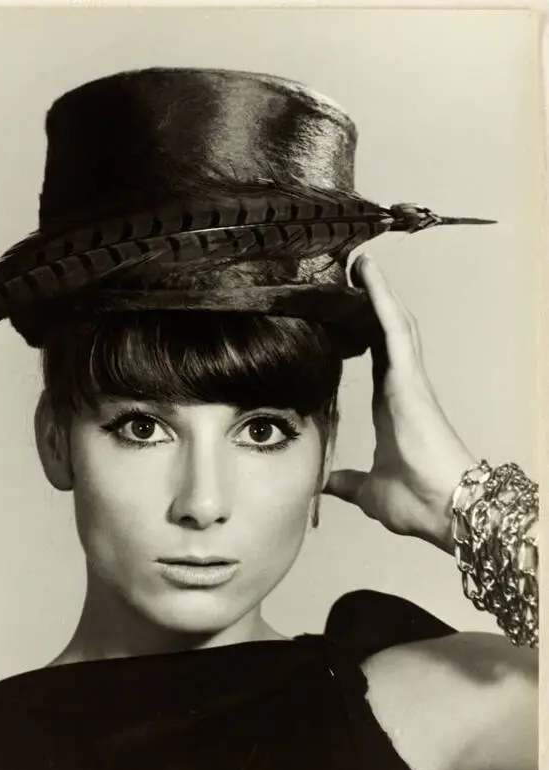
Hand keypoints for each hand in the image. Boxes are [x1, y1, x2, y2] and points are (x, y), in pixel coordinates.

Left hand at [323, 253, 475, 553]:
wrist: (442, 508)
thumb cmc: (416, 500)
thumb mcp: (367, 490)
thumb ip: (347, 482)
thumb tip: (327, 484)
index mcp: (390, 406)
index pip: (373, 358)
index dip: (361, 331)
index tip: (344, 311)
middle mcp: (400, 386)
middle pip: (383, 331)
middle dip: (369, 300)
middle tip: (349, 270)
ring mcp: (407, 378)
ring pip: (391, 322)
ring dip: (375, 290)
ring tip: (356, 260)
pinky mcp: (409, 377)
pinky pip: (394, 329)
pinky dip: (380, 300)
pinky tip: (367, 274)